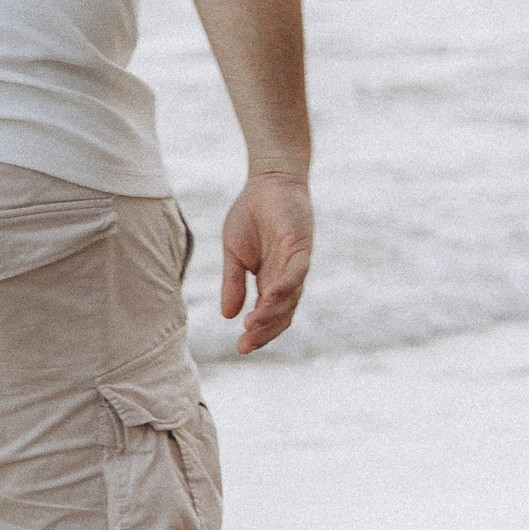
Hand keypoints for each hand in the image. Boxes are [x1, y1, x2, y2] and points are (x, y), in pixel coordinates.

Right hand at [220, 170, 312, 353]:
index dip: (258, 333)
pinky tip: (269, 296)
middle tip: (245, 345)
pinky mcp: (301, 246)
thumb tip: (227, 316)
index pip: (268, 315)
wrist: (267, 182)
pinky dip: (285, 286)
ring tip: (252, 325)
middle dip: (265, 332)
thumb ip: (233, 283)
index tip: (240, 347)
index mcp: (270, 281)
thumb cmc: (252, 215)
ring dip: (272, 313)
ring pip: (290, 297)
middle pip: (282, 314)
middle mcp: (286, 277)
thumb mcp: (234, 254)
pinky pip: (297, 271)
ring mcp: (296, 263)